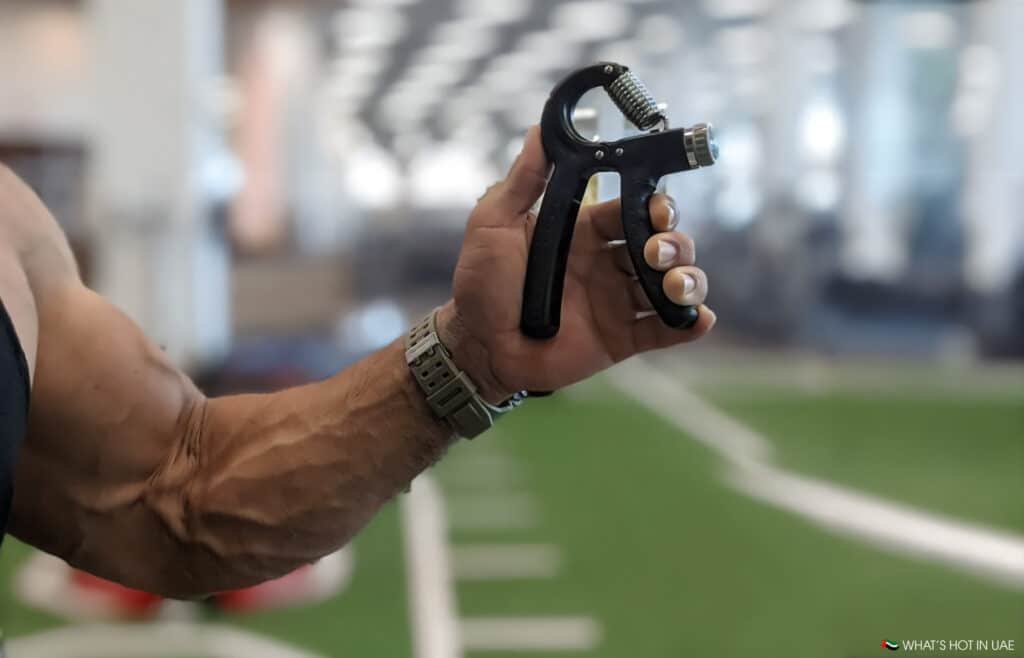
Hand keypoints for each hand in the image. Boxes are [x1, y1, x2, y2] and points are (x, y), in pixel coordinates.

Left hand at [437, 126, 715, 402]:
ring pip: (671, 284)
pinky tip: (699, 319)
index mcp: (584, 231)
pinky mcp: (622, 340)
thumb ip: (523, 181)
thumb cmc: (480, 283)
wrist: (476, 346)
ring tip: (674, 285)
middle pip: (662, 243)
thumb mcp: (493, 224)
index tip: (658, 207)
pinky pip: (664, 331)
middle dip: (673, 242)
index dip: (654, 205)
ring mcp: (618, 302)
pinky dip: (687, 325)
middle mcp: (608, 263)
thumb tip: (541, 129)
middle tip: (655, 252)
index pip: (633, 209)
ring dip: (687, 280)